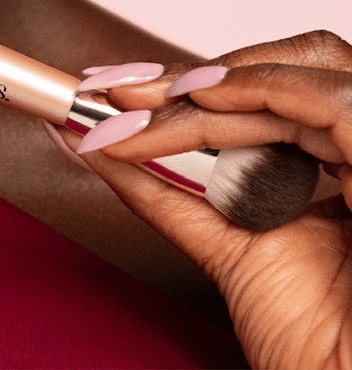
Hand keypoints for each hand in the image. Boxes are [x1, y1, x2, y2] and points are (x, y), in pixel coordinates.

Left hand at [74, 32, 351, 368]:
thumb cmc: (312, 341)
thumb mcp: (224, 246)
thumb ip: (165, 190)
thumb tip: (90, 141)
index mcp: (338, 165)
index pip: (269, 94)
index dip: (196, 82)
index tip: (119, 93)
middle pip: (280, 76)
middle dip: (188, 79)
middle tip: (111, 92)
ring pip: (294, 76)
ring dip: (207, 82)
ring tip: (141, 105)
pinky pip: (327, 102)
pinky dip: (257, 88)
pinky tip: (198, 100)